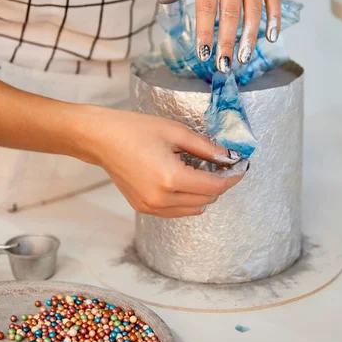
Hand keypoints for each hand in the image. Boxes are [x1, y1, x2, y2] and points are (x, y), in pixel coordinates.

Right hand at [81, 107, 247, 217]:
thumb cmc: (135, 130)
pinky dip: (186, 199)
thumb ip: (205, 147)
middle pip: (206, 199)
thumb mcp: (175, 132)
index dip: (231, 177)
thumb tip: (228, 156)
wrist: (101, 139)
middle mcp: (162, 199)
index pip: (214, 187)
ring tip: (198, 170)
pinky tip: (183, 180)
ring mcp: (151, 207)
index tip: (240, 167)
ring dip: (203, 193)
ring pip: (193, 209)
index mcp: (171, 179)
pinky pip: (176, 211)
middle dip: (218, 183)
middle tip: (219, 163)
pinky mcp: (143, 208)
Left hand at [156, 0, 280, 71]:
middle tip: (224, 64)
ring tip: (244, 57)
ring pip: (254, 5)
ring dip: (250, 34)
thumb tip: (160, 0)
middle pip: (231, 9)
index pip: (205, 4)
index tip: (203, 54)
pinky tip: (271, 37)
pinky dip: (274, 16)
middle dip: (227, 39)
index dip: (204, 30)